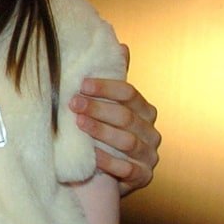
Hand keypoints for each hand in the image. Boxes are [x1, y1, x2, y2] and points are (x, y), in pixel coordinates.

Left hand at [69, 46, 159, 195]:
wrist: (105, 176)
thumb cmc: (104, 135)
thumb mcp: (109, 107)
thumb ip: (115, 81)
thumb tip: (121, 46)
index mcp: (145, 112)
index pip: (129, 94)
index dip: (106, 88)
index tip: (81, 84)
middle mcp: (151, 133)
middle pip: (126, 117)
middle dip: (98, 108)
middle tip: (72, 103)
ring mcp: (149, 156)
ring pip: (127, 141)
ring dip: (101, 131)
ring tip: (78, 123)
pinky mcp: (143, 177)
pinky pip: (127, 168)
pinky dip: (108, 161)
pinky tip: (90, 154)